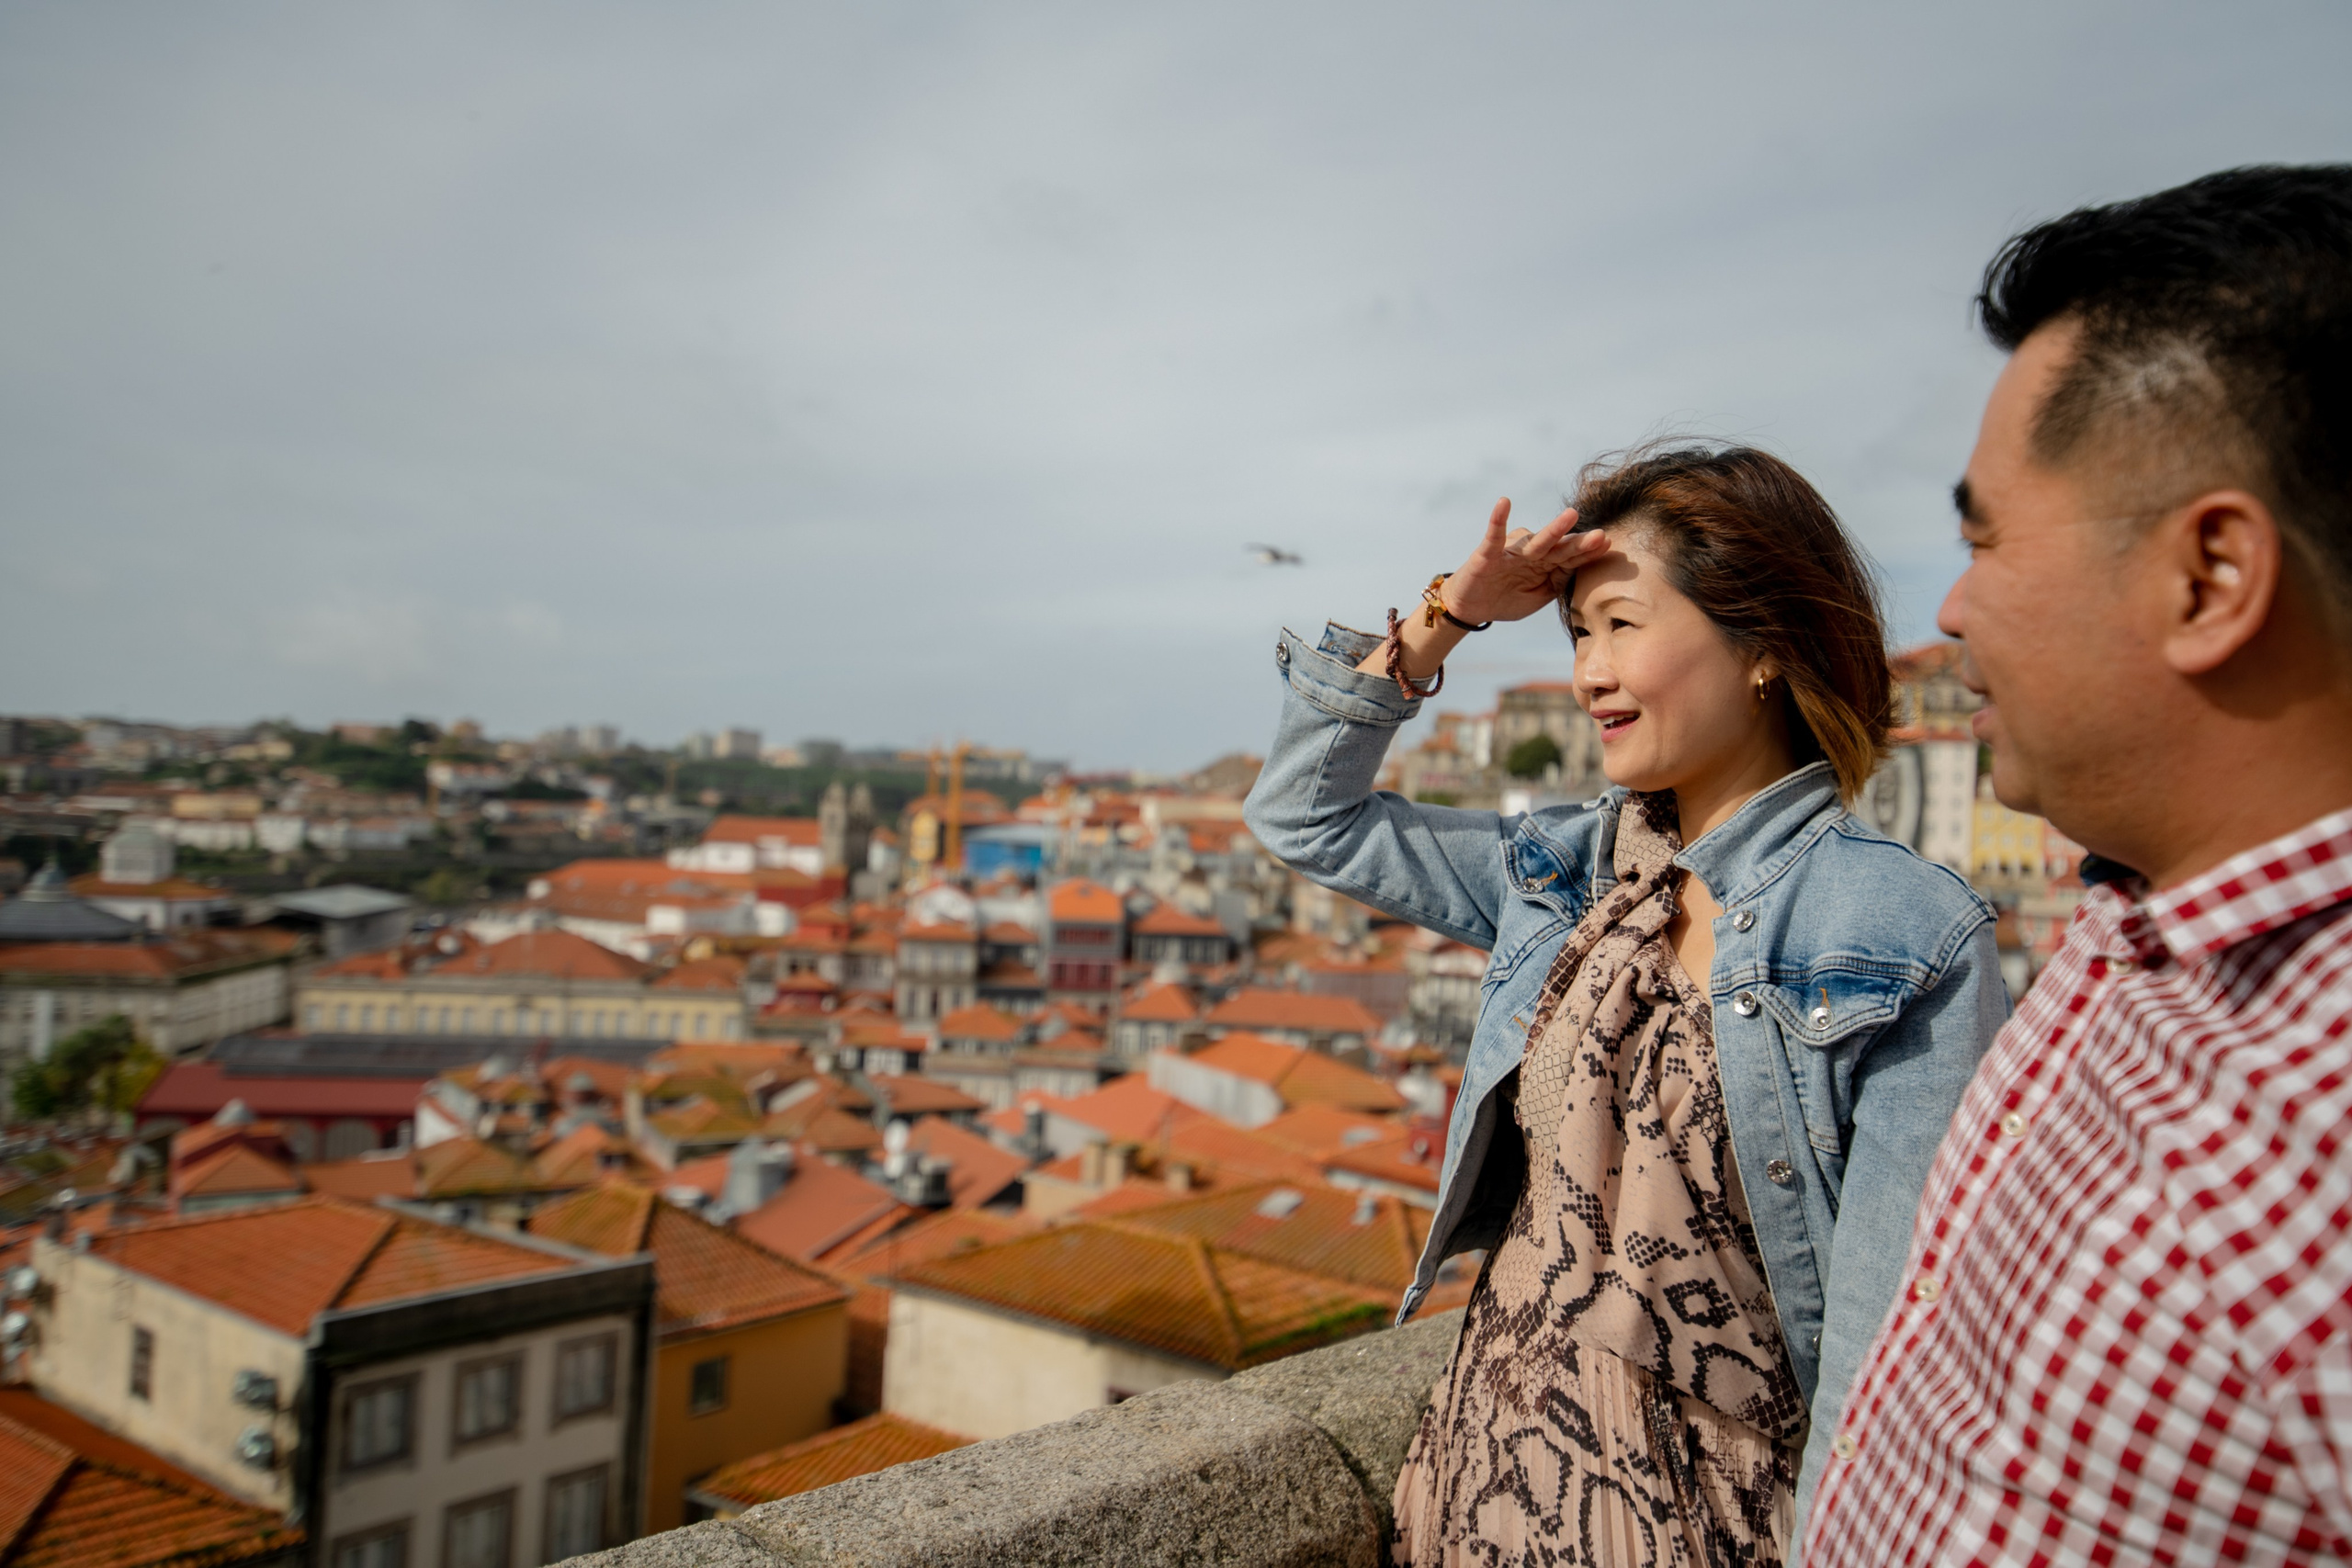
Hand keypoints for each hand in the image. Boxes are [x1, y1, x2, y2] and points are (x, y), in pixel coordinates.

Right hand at [1439, 500, 1607, 624]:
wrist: (1470, 607)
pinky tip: (1504, 502)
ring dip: (1553, 529)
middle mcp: (1532, 556)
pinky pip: (1494, 535)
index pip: (1571, 558)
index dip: (1588, 553)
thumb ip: (1558, 582)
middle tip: (1601, 535)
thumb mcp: (1538, 597)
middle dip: (1579, 543)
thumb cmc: (1506, 599)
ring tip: (1571, 515)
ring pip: (1536, 541)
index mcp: (1545, 566)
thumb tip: (1580, 565)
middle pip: (1559, 548)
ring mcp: (1511, 553)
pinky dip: (1498, 519)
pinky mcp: (1488, 554)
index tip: (1609, 544)